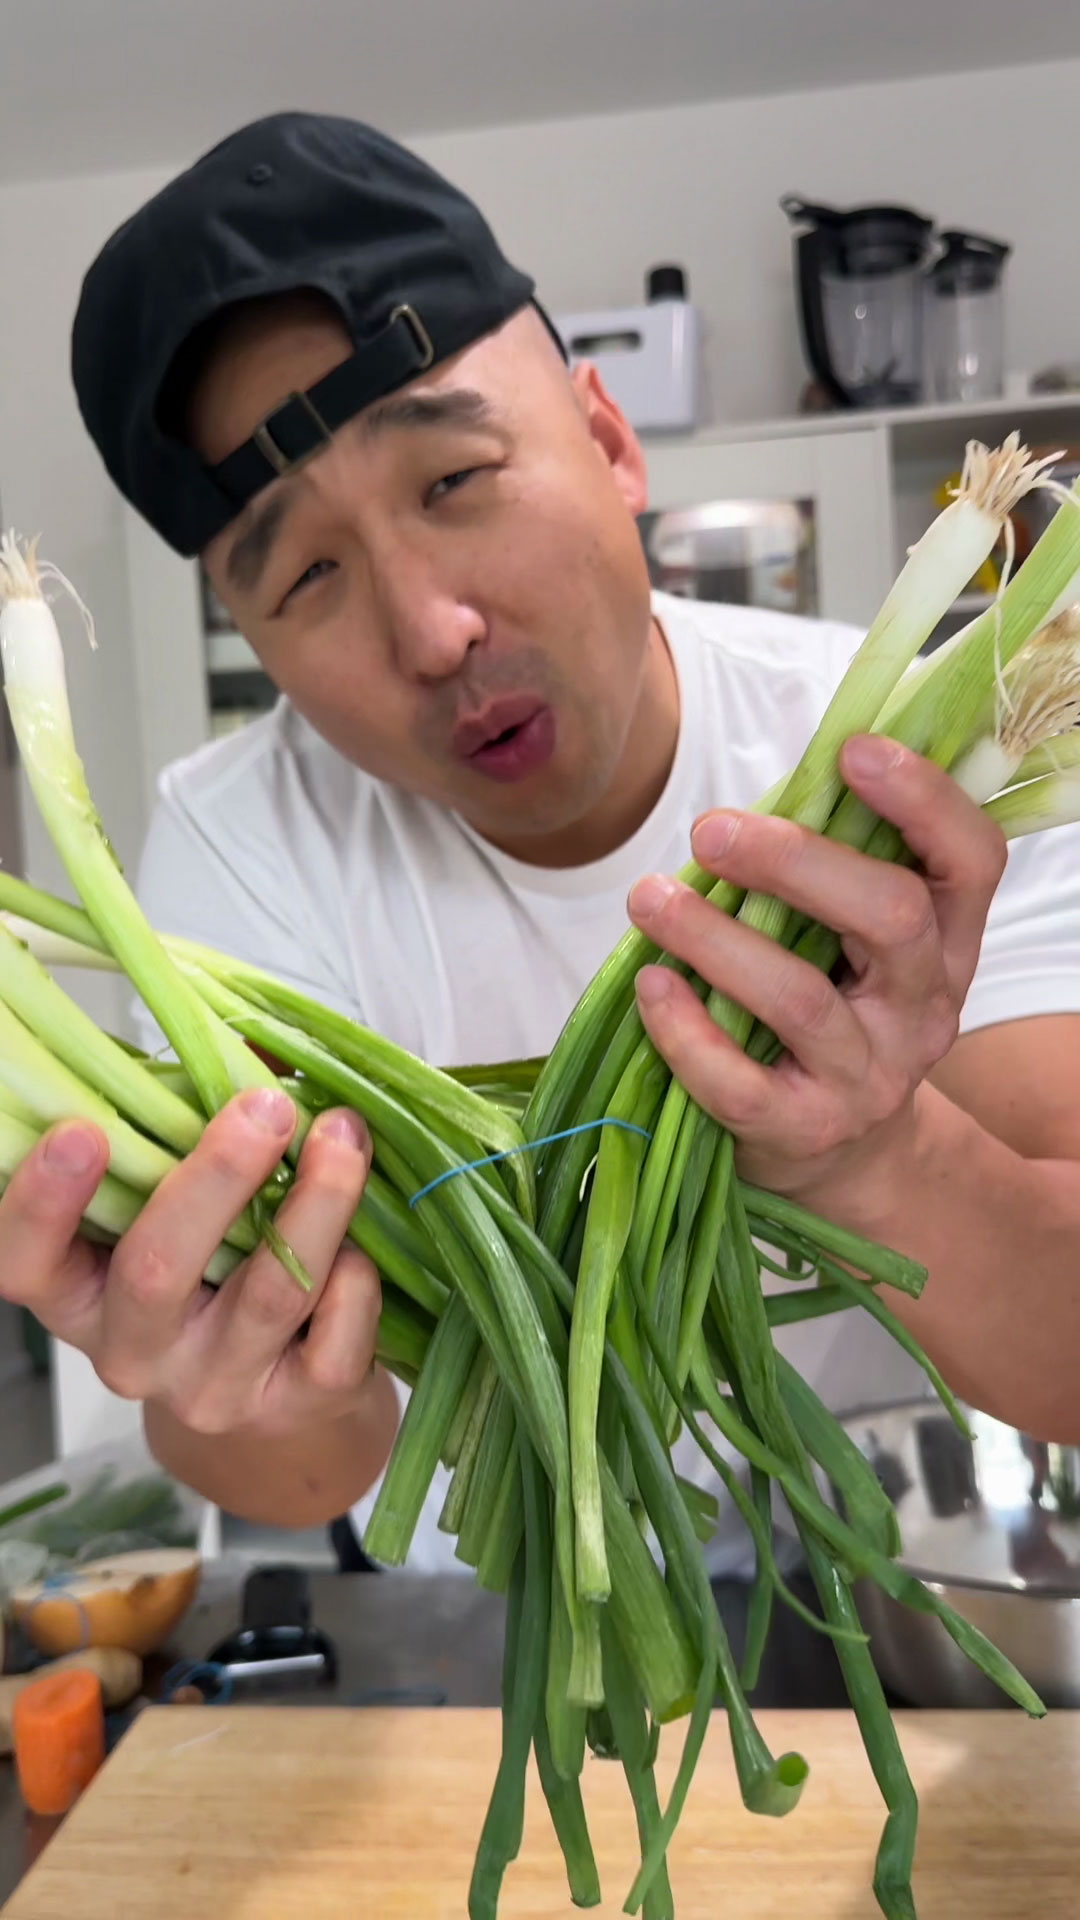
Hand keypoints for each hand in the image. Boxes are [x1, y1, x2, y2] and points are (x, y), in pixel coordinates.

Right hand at [0, 1088, 380, 1437]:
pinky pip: (334, 1338)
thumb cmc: (218, 1276)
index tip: (80, 1132)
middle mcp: (135, 1352)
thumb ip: (188, 1131)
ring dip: (315, 1203)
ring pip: (267, 1295)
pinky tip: (363, 1242)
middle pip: (156, 1271)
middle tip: (265, 1106)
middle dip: (215, 1177)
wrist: (278, 1406)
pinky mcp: (295, 1407)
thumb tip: (247, 1044)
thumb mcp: (183, 1208)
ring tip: (344, 1133)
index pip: (25, 1264)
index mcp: (81, 1294)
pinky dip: (356, 1278)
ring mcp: (215, 1388)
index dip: (42, 1205)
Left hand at [627, 735, 1006, 1211]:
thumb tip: (752, 797)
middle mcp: (923, 1007)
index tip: (852, 752)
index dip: (924, 799)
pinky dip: (685, 1030)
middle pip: (890, 917)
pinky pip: (739, 1082)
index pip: (971, 859)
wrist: (844, 1153)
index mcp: (948, 941)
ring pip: (800, 999)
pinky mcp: (803, 1129)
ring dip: (716, 938)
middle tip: (710, 829)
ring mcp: (868, 1075)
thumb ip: (830, 873)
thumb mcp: (858, 944)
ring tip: (649, 898)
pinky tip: (650, 985)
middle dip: (796, 861)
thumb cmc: (833, 1008)